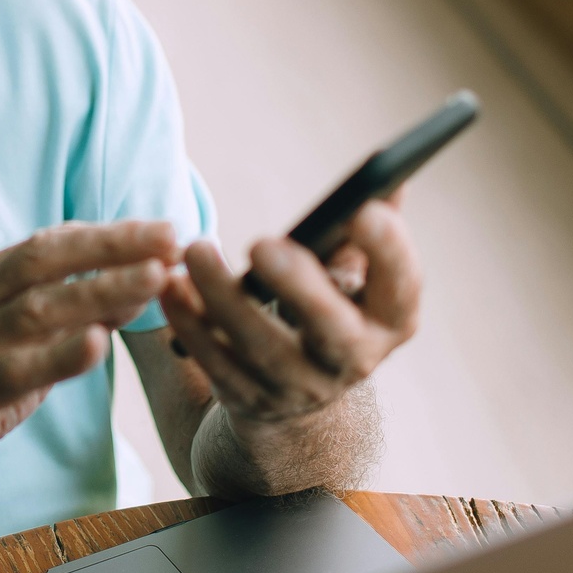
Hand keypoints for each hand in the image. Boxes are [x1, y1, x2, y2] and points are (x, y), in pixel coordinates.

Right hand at [0, 221, 177, 502]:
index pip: (52, 243)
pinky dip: (59, 355)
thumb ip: (72, 312)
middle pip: (45, 259)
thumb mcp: (21, 341)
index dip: (110, 234)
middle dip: (112, 245)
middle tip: (171, 238)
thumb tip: (142, 280)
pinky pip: (16, 371)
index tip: (166, 229)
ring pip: (37, 308)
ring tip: (153, 278)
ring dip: (100, 290)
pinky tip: (99, 343)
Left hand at [160, 202, 419, 425]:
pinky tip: (170, 287)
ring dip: (224, 298)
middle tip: (260, 244)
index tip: (363, 210)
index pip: (401, 288)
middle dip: (299, 287)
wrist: (298, 386)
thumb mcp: (357, 269)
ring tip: (196, 249)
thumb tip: (389, 173)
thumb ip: (370, 226)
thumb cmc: (330, 301)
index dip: (390, 252)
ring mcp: (301, 387)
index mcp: (390, 320)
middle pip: (332, 330)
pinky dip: (191, 325)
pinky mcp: (250, 399)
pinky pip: (216, 364)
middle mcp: (353, 360)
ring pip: (262, 348)